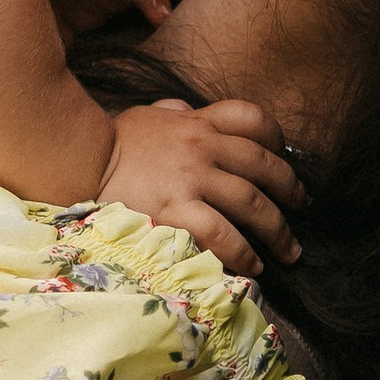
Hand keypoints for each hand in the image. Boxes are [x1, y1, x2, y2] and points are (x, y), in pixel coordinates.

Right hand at [92, 97, 301, 278]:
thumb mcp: (146, 115)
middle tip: (301, 209)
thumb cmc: (112, 142)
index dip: (277, 138)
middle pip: (264, 165)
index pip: (251, 119)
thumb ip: (173, 113)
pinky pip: (223, 234)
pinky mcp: (176, 211)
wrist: (77, 159)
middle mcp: (202, 146)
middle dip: (291, 190)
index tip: (285, 158)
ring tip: (289, 251)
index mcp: (197, 122)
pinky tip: (255, 266)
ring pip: (252, 203)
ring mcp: (191, 179)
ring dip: (278, 230)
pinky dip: (245, 252)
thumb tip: (186, 112)